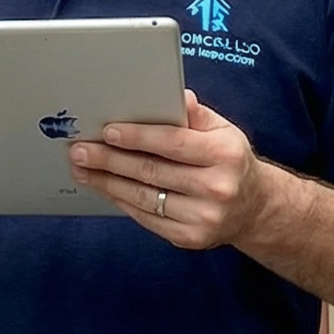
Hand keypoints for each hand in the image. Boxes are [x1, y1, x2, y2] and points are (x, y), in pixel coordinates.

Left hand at [67, 89, 287, 250]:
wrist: (254, 208)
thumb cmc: (229, 160)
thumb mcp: (222, 130)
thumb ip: (195, 113)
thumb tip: (173, 95)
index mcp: (225, 154)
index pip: (173, 143)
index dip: (137, 137)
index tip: (107, 131)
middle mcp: (217, 188)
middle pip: (152, 172)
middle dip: (109, 160)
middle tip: (79, 150)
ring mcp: (203, 217)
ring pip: (143, 198)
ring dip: (107, 182)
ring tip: (82, 169)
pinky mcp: (190, 238)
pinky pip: (146, 218)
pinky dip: (121, 201)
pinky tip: (104, 187)